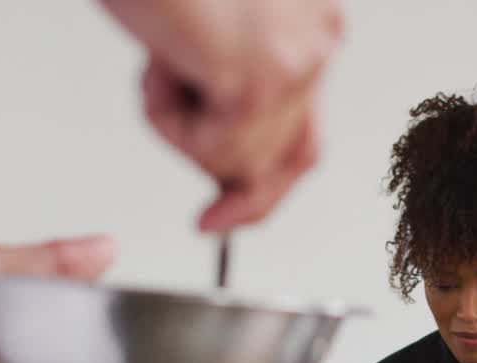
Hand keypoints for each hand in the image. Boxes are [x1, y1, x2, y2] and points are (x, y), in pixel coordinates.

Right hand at [100, 0, 343, 230]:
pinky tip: (158, 60)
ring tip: (160, 60)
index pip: (309, 129)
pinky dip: (166, 121)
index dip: (271, 182)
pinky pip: (210, 150)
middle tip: (210, 223)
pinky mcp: (258, 79)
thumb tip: (232, 167)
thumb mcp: (208, 35)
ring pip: (239, 159)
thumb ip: (233, 88)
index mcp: (313, 26)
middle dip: (241, 190)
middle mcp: (318, 41)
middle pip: (291, 157)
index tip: (232, 214)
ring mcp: (295, 60)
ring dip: (179, 129)